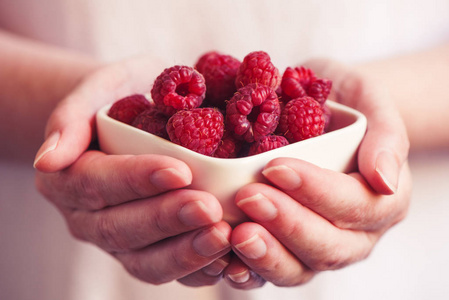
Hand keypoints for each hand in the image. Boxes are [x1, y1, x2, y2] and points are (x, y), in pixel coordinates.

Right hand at [34, 57, 231, 285]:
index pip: (97, 183)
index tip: (180, 170)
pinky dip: (198, 270)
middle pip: (121, 228)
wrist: (135, 117)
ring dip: (184, 252)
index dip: (136, 180)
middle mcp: (88, 217)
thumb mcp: (102, 86)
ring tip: (223, 236)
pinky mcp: (148, 252)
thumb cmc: (123, 96)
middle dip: (166, 220)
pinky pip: (169, 271)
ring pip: (144, 261)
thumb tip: (47, 160)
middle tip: (208, 208)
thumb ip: (71, 117)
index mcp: (69, 176)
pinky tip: (228, 260)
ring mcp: (118, 240)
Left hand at [222, 58, 411, 288]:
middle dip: (287, 223)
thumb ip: (386, 135)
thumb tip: (385, 181)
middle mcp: (355, 234)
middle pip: (327, 246)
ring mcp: (320, 247)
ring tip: (236, 233)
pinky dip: (248, 271)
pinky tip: (225, 259)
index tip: (275, 168)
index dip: (315, 191)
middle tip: (248, 197)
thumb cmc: (344, 102)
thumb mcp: (370, 98)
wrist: (321, 110)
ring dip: (267, 255)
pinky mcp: (289, 252)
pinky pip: (271, 273)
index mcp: (382, 200)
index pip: (354, 204)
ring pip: (300, 268)